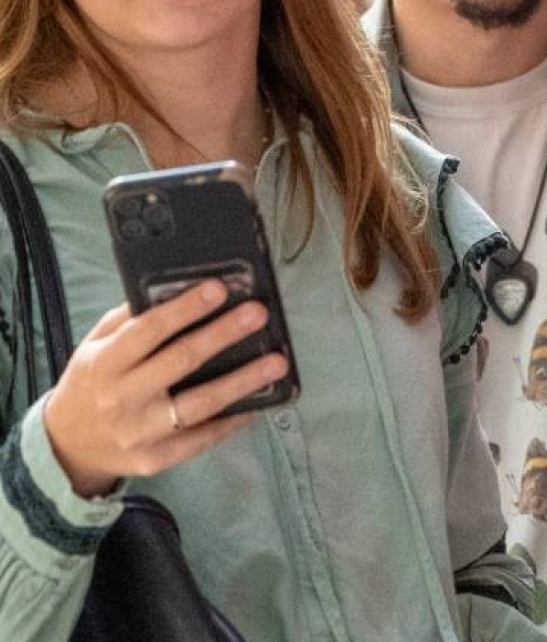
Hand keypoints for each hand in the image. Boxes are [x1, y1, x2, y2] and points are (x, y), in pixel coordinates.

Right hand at [41, 284, 290, 497]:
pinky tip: (259, 402)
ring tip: (277, 362)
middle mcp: (120, 398)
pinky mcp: (155, 459)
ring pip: (198, 405)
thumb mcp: (95, 347)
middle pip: (180, 362)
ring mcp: (138, 433)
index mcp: (105, 364)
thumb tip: (179, 290)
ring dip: (242, 382)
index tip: (220, 289)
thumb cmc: (92, 383)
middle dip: (222, 334)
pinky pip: (201, 439)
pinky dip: (232, 421)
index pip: (148, 331)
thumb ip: (129, 320)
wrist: (67, 445)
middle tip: (258, 314)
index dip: (185, 309)